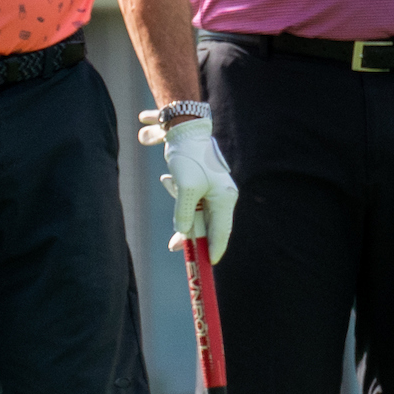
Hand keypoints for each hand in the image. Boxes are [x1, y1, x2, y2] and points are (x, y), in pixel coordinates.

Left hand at [139, 110, 236, 262]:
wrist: (185, 127)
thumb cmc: (188, 157)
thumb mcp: (185, 189)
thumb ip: (185, 214)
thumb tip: (183, 232)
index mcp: (224, 198)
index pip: (222, 232)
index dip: (214, 250)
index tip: (206, 265)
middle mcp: (221, 195)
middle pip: (207, 224)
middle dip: (189, 232)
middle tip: (174, 247)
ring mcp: (212, 190)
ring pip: (196, 212)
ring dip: (180, 206)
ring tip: (169, 179)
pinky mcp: (201, 183)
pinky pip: (189, 200)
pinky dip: (178, 197)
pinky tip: (169, 177)